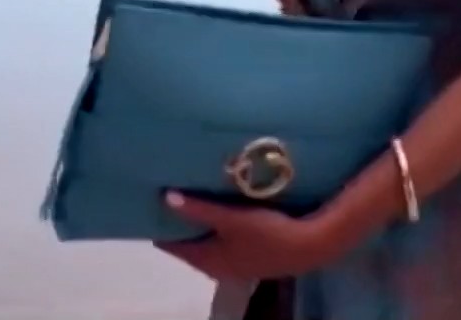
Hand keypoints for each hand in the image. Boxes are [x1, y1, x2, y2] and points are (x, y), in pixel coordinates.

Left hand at [154, 191, 342, 281]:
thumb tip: (165, 197)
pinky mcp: (249, 256)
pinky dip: (215, 227)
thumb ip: (198, 209)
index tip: (150, 203)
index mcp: (206, 261)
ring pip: (206, 243)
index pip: (171, 245)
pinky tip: (219, 209)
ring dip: (199, 224)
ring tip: (190, 196)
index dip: (160, 225)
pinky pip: (222, 241)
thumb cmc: (267, 233)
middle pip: (188, 244)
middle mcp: (216, 267)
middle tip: (167, 193)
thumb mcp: (230, 219)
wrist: (310, 246)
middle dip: (179, 222)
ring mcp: (234, 264)